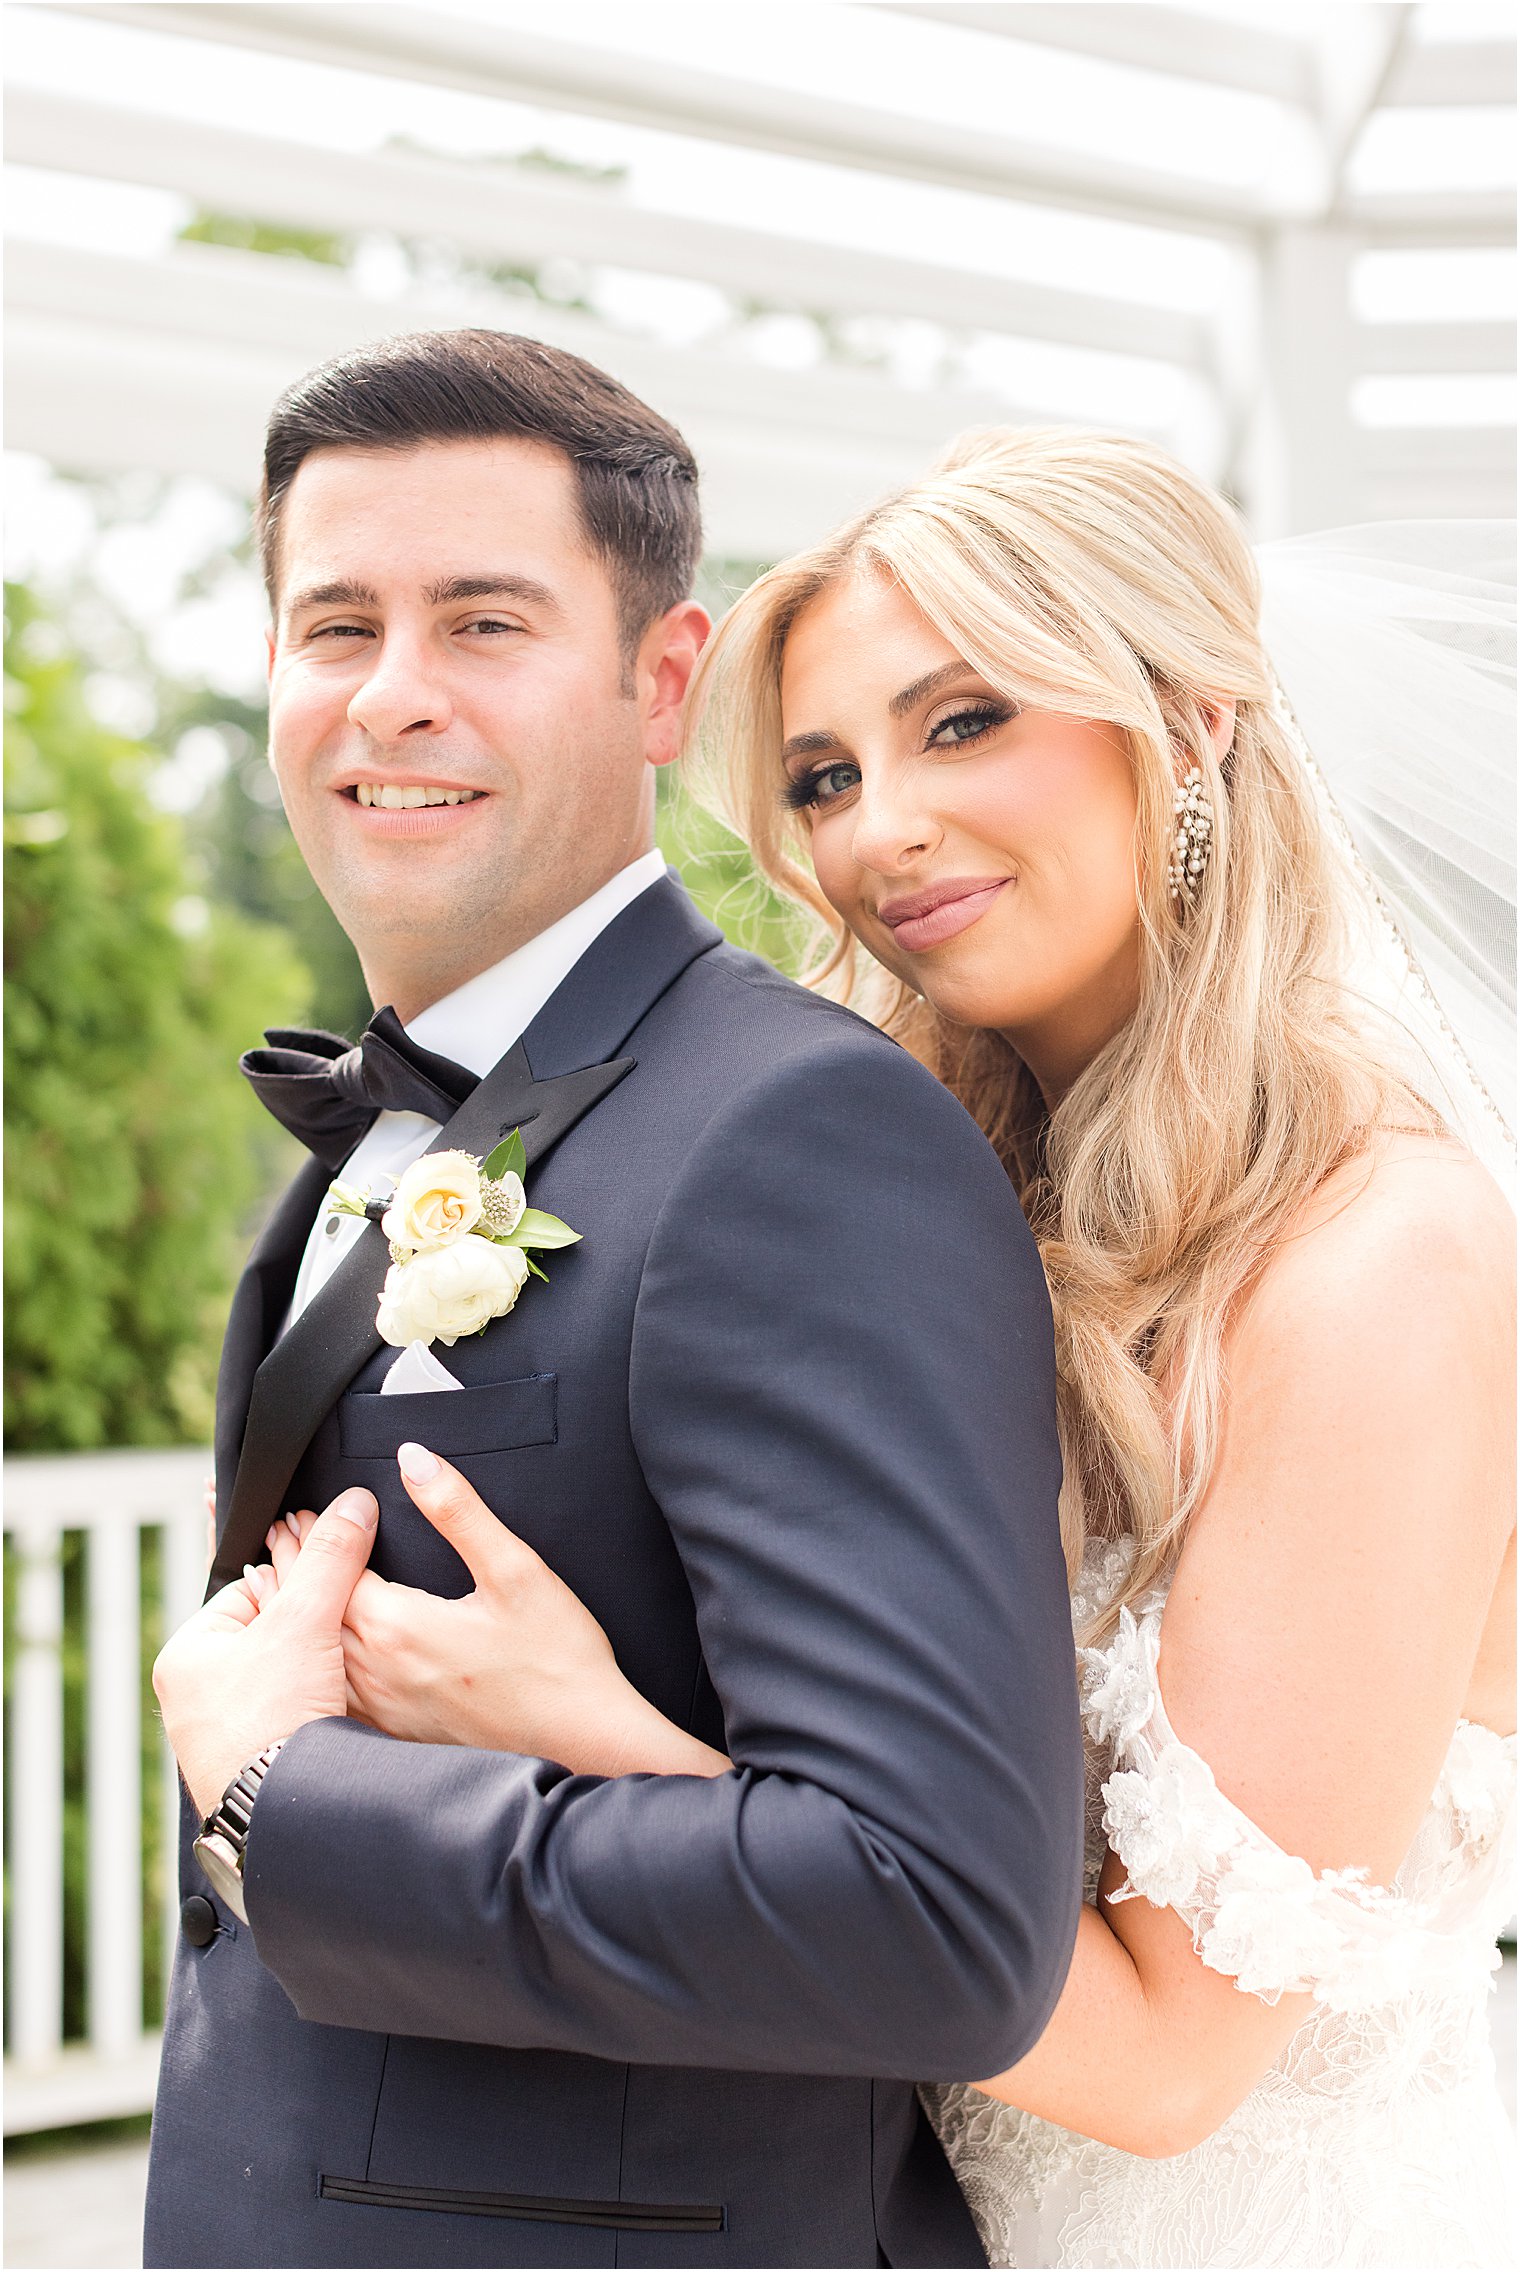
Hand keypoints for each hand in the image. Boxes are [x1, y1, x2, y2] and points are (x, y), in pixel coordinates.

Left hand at [153, 1486, 378, 1818]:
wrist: (286, 1818)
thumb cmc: (273, 1723)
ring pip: (286, 1678)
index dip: (298, 1589)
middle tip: (335, 1647)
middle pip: (272, 1634)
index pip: (252, 1589)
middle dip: (311, 1634)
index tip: (327, 1598)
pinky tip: (336, 1717)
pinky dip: (317, 1713)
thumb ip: (331, 1556)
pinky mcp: (254, 1766)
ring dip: (318, 1676)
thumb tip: (354, 1503)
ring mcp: (222, 1737)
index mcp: (186, 1655)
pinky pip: (293, 1718)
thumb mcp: (306, 1621)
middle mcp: (194, 1697)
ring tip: (337, 1687)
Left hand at [269, 1443, 727, 1778]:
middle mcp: (378, 1674)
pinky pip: (338, 1696)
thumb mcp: (515, 1570)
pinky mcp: (399, 1738)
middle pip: (314, 1614)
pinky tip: (320, 1658)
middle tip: (277, 1538)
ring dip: (299, 1620)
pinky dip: (318, 1667)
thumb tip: (414, 1459)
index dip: (312, 1538)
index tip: (296, 1511)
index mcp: (399, 1627)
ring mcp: (385, 1712)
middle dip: (293, 1572)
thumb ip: (458, 1511)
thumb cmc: (558, 1660)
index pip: (331, 1572)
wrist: (584, 1745)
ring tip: (284, 1590)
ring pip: (319, 1658)